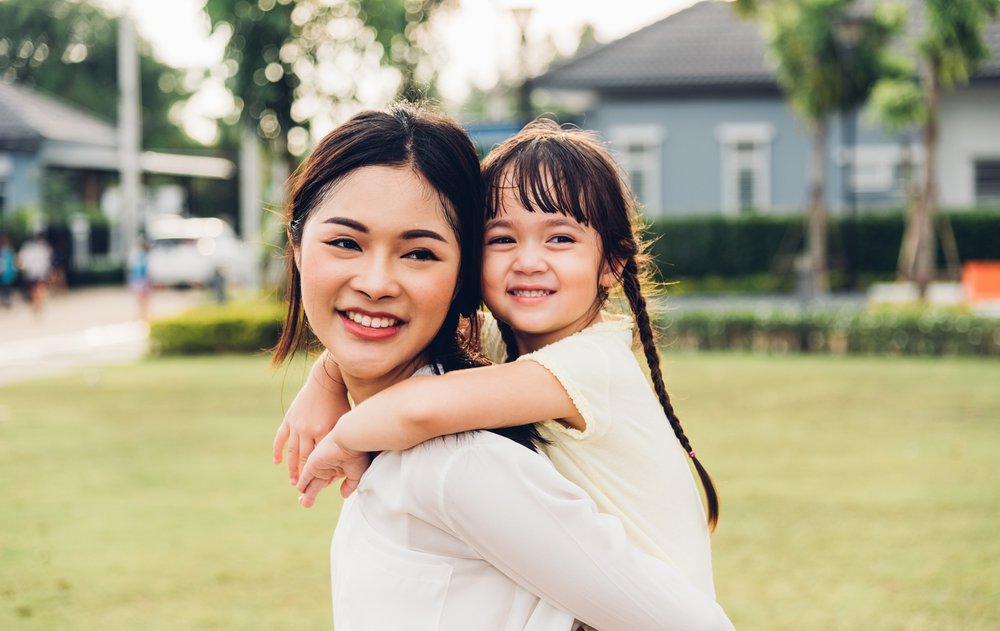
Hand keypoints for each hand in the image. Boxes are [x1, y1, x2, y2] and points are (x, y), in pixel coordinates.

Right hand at [273, 353, 350, 483]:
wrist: (326, 380)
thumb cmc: (341, 402)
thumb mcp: (345, 422)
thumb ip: (344, 442)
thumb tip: (347, 463)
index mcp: (324, 432)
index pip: (318, 460)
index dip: (316, 474)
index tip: (316, 486)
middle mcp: (307, 430)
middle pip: (303, 459)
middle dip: (302, 476)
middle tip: (302, 489)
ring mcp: (296, 424)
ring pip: (291, 452)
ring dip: (291, 468)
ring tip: (292, 481)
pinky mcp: (290, 418)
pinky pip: (280, 438)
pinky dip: (278, 451)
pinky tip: (278, 462)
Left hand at [296, 431, 371, 506]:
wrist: (349, 440)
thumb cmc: (357, 454)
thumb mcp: (356, 473)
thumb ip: (350, 484)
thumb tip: (344, 495)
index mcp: (339, 467)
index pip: (329, 479)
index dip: (324, 486)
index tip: (317, 493)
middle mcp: (329, 466)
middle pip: (318, 482)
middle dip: (312, 493)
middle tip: (305, 502)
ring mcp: (321, 465)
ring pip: (312, 482)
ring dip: (307, 492)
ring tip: (302, 502)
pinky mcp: (313, 464)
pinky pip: (306, 476)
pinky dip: (302, 483)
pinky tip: (299, 489)